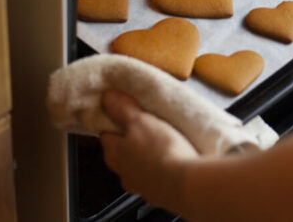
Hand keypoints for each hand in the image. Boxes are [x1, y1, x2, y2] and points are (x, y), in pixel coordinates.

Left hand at [100, 91, 197, 206]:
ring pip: (141, 166)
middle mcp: (124, 174)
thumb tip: (108, 98)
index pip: (107, 135)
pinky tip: (176, 160)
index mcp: (114, 154)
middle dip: (134, 140)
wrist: (185, 184)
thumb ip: (123, 110)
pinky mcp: (161, 193)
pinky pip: (159, 176)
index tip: (125, 112)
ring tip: (166, 142)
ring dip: (150, 156)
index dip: (115, 122)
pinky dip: (164, 168)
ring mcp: (142, 186)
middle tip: (149, 126)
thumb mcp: (140, 121)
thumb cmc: (160, 153)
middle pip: (124, 152)